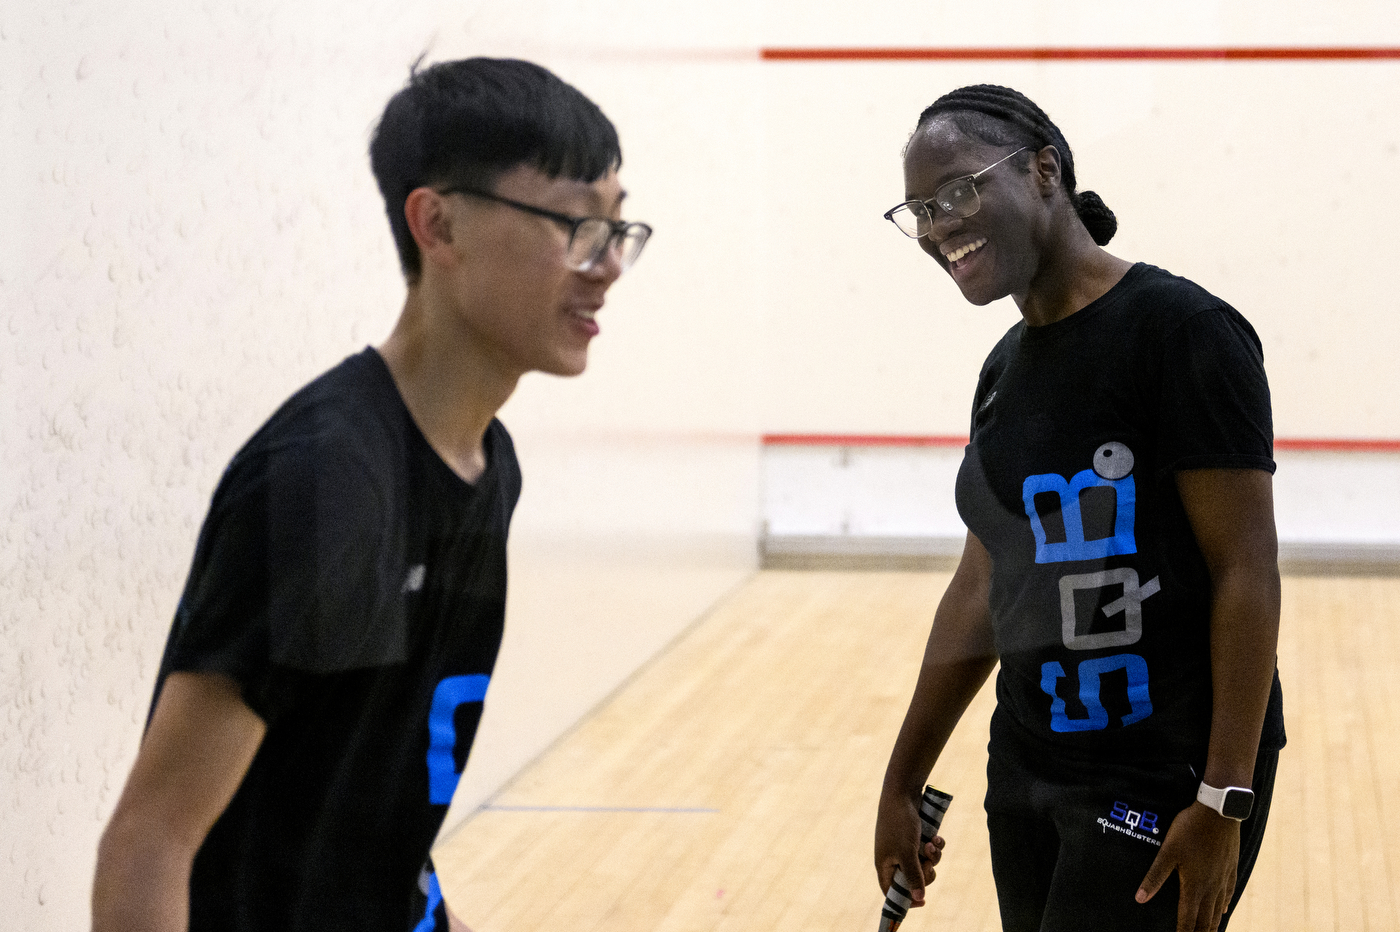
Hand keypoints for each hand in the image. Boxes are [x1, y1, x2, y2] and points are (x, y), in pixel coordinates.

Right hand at [874, 787, 944, 907]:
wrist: (903, 792)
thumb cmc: (900, 824)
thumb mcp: (907, 853)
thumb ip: (913, 876)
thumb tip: (918, 898)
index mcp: (884, 864)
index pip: (892, 890)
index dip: (906, 899)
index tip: (922, 903)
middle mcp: (894, 857)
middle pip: (913, 879)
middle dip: (925, 873)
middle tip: (927, 863)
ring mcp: (905, 846)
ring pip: (924, 864)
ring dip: (933, 857)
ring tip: (932, 844)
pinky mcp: (916, 837)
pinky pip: (929, 850)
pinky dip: (935, 845)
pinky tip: (936, 837)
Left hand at [1136, 801, 1239, 931]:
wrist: (1219, 812)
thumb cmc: (1190, 829)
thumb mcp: (1168, 851)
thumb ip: (1154, 876)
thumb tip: (1140, 898)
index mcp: (1194, 885)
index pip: (1188, 919)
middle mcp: (1211, 887)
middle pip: (1206, 919)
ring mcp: (1223, 878)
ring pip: (1218, 909)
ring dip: (1213, 924)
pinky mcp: (1231, 868)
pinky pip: (1229, 893)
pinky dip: (1224, 906)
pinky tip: (1224, 909)